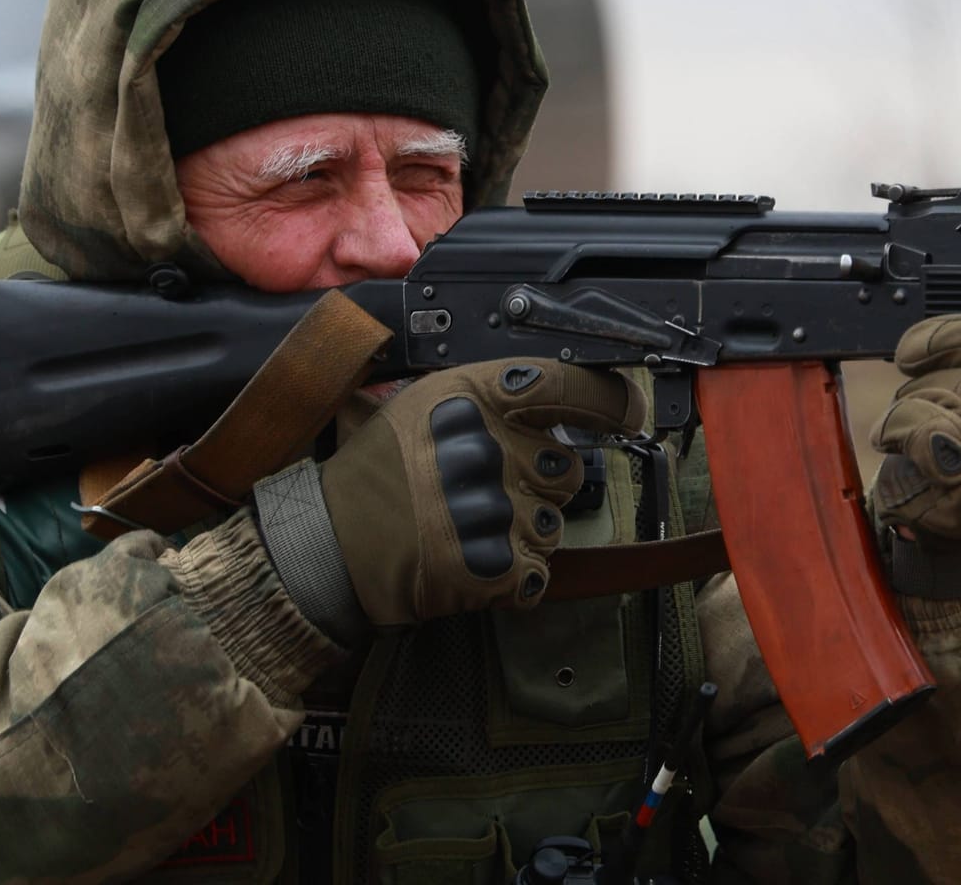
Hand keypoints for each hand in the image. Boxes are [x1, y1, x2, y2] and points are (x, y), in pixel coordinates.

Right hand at [320, 359, 644, 624]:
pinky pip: (536, 572)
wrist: (330, 548)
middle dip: (540, 483)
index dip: (608, 399)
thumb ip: (486, 396)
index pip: (565, 384)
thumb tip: (560, 396)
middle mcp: (490, 447)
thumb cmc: (371, 476)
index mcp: (471, 398)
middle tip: (487, 493)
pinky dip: (512, 576)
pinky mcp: (496, 564)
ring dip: (524, 531)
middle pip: (566, 467)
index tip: (629, 410)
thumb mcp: (419, 404)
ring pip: (553, 523)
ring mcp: (496, 509)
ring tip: (468, 529)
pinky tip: (472, 562)